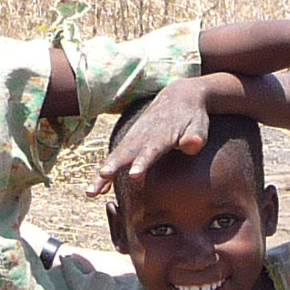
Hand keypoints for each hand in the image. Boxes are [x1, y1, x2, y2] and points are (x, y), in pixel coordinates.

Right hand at [93, 77, 212, 194]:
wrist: (178, 97)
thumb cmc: (191, 117)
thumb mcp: (199, 125)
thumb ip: (195, 136)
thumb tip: (192, 144)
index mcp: (161, 135)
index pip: (151, 150)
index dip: (142, 162)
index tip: (134, 175)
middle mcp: (143, 136)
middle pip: (126, 153)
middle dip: (113, 166)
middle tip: (102, 177)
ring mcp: (134, 139)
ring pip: (116, 158)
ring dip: (103, 175)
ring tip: (90, 192)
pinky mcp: (130, 143)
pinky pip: (116, 159)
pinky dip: (107, 173)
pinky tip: (99, 190)